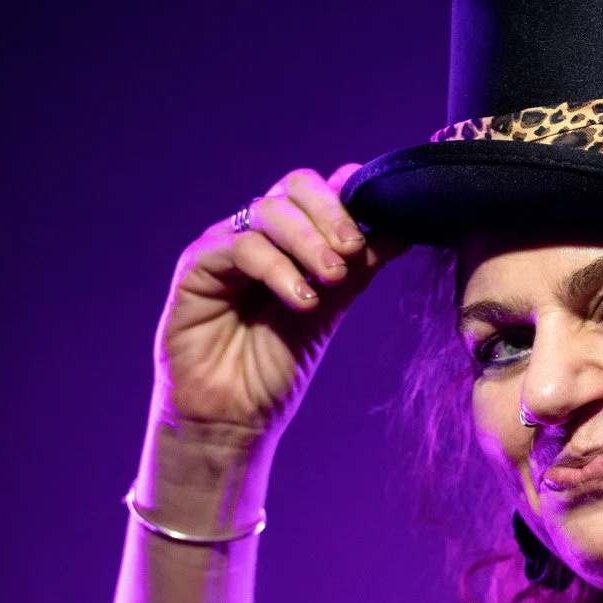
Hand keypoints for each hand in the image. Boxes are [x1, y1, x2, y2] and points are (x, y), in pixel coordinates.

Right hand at [154, 164, 400, 438]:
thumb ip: (358, 270)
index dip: (349, 194)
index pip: (320, 192)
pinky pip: (240, 247)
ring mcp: (226, 245)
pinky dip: (277, 269)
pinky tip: (302, 300)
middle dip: (331, 212)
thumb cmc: (276, 366)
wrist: (233, 415)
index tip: (383, 216)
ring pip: (270, 212)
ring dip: (309, 242)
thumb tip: (404, 231)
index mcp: (290, 239)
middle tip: (354, 249)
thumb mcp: (329, 312)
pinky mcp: (198, 266)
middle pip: (294, 188)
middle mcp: (258, 233)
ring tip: (333, 280)